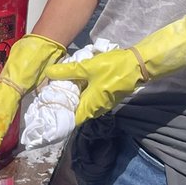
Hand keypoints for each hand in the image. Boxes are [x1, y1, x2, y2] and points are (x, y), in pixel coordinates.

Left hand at [45, 15, 185, 124]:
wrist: (138, 65)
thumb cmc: (113, 68)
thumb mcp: (87, 67)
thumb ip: (67, 71)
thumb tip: (48, 73)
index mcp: (91, 106)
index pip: (72, 119)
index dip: (60, 115)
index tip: (47, 107)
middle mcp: (97, 109)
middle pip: (77, 111)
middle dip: (65, 104)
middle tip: (50, 94)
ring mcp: (104, 103)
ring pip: (84, 103)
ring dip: (74, 96)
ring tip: (60, 86)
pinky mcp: (108, 96)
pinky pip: (91, 97)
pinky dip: (83, 92)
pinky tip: (76, 81)